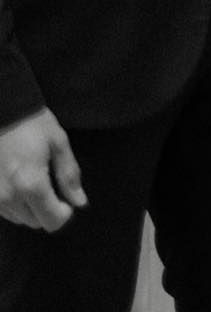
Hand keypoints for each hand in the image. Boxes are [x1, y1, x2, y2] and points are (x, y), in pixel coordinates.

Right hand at [0, 108, 86, 231]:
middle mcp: (8, 197)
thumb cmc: (31, 123)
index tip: (68, 199)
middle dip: (48, 209)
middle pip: (35, 222)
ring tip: (34, 178)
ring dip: (30, 207)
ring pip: (18, 218)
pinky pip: (3, 210)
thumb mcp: (59, 143)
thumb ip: (69, 175)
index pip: (52, 221)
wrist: (2, 111)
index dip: (65, 213)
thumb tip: (80, 201)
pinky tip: (19, 180)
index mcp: (31, 185)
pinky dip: (14, 201)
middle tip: (52, 185)